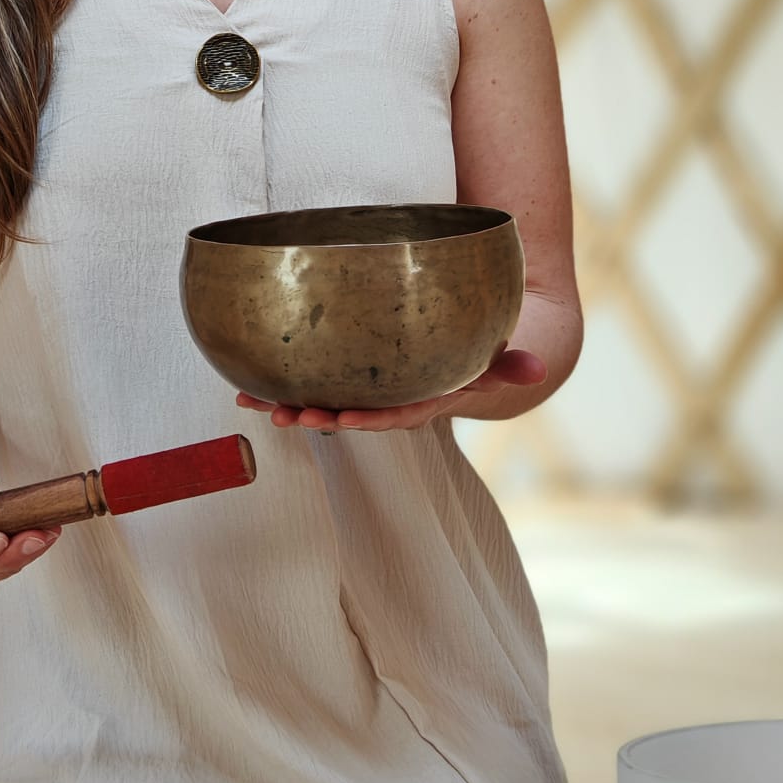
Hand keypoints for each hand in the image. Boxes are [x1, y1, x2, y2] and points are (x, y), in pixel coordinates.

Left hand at [234, 343, 546, 432]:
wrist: (454, 368)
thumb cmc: (472, 362)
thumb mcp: (492, 364)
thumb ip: (510, 366)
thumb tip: (539, 368)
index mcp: (418, 402)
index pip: (392, 416)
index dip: (368, 420)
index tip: (342, 419)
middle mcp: (384, 405)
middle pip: (349, 415)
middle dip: (319, 416)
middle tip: (290, 415)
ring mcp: (359, 395)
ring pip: (321, 405)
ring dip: (288, 406)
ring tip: (257, 404)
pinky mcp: (340, 381)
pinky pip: (305, 387)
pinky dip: (276, 389)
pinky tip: (243, 388)